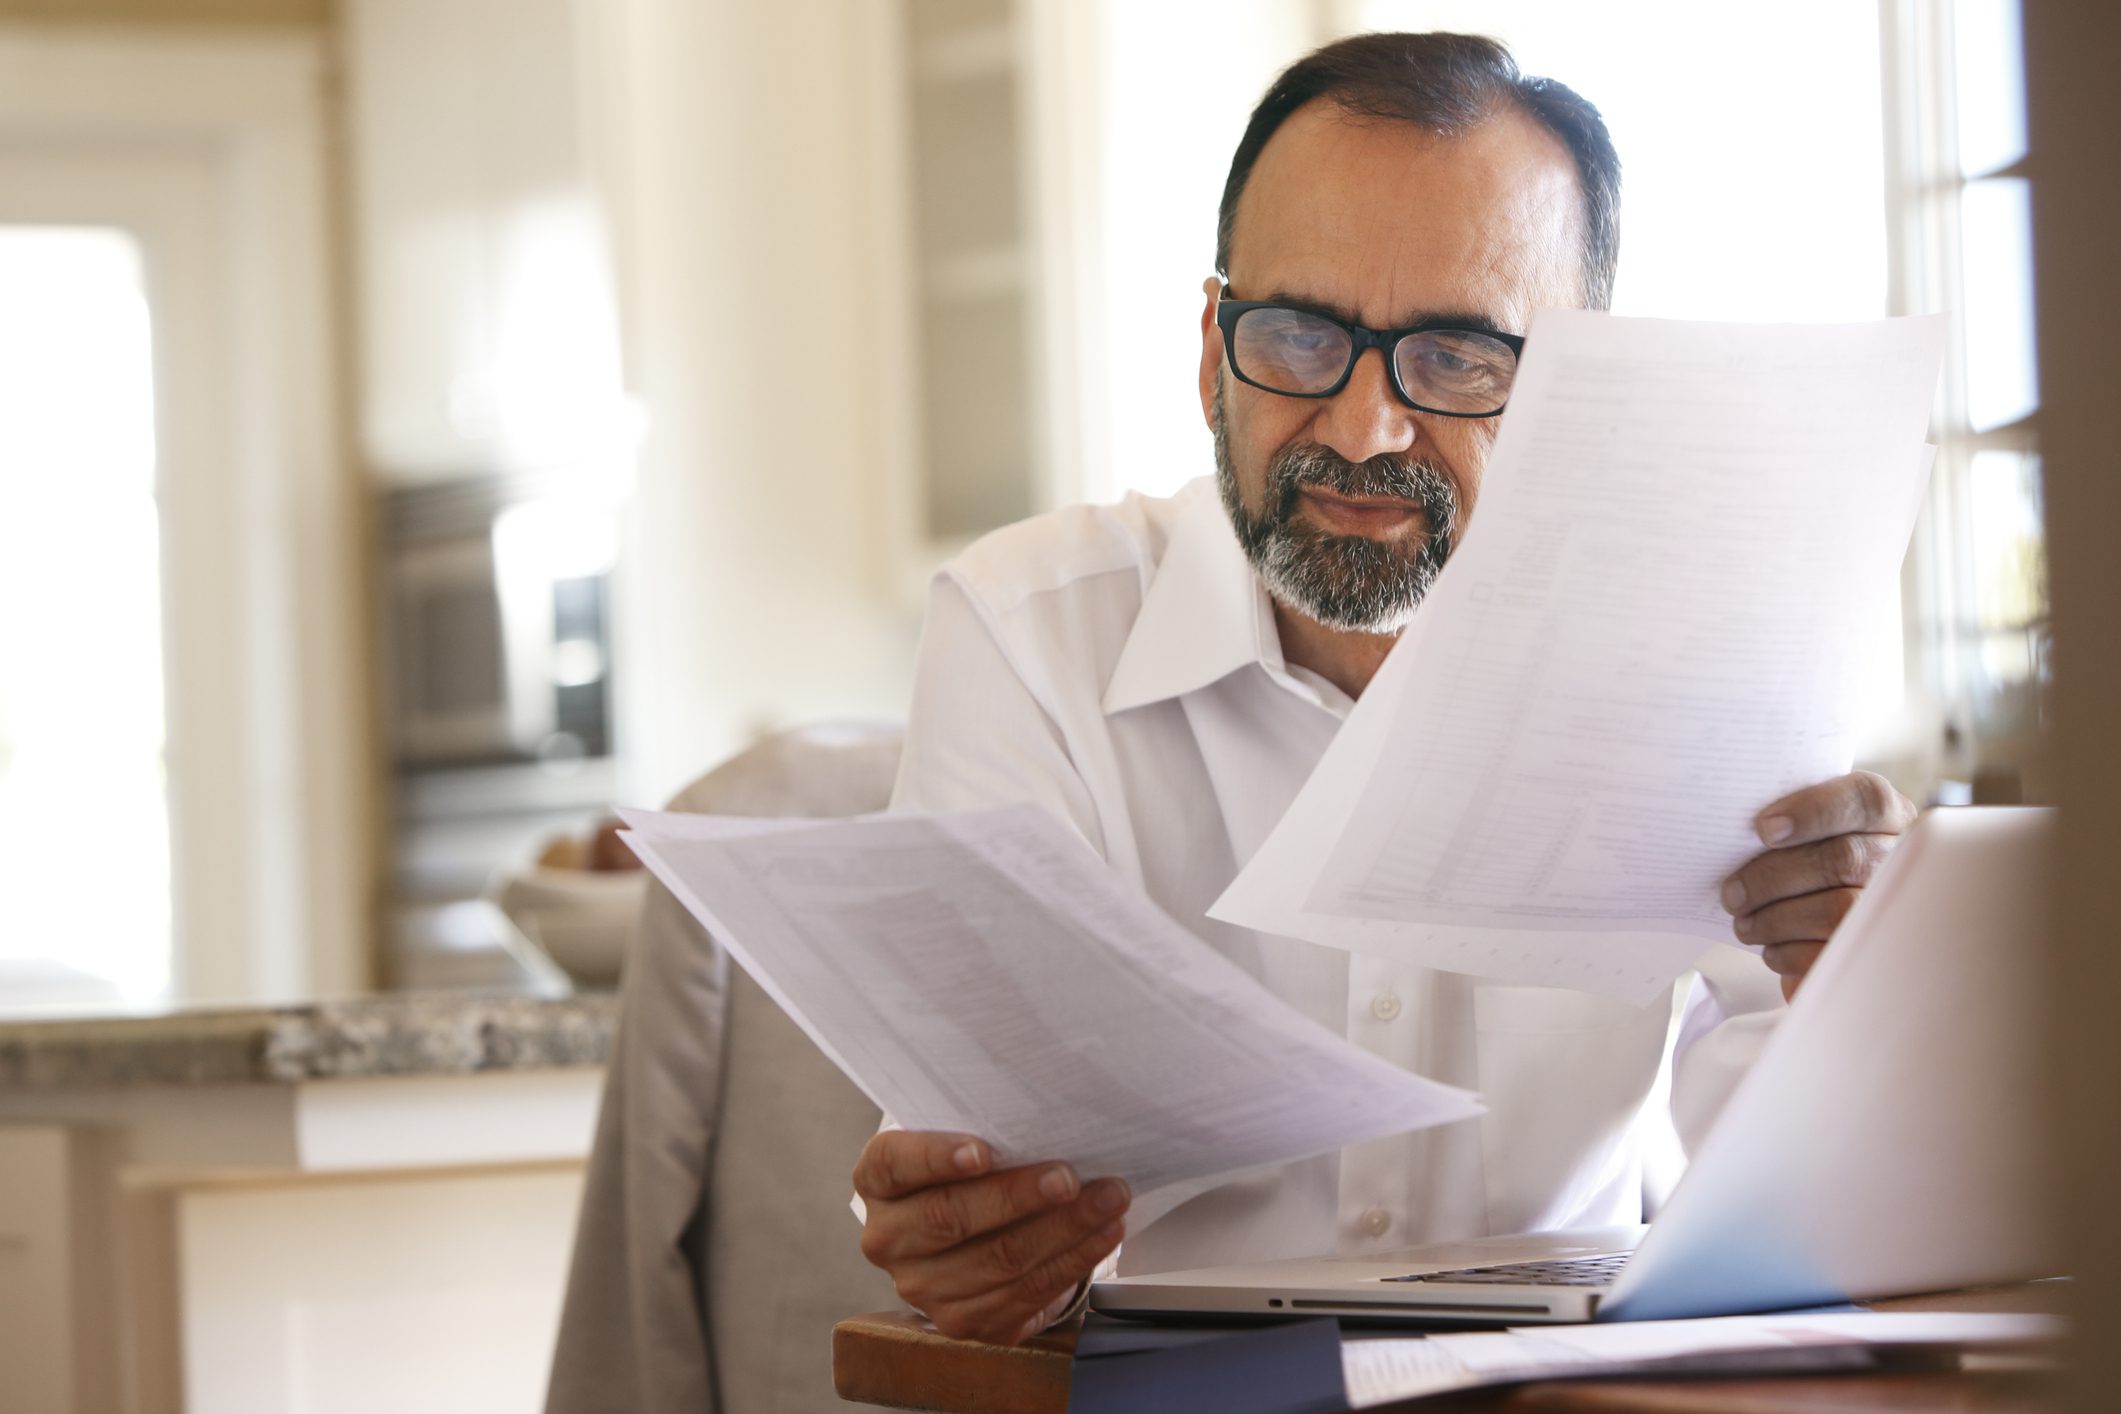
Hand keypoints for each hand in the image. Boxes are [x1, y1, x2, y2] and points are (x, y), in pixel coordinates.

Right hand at [853, 1130, 1129, 1343]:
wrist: (964, 1231)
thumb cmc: (967, 1171)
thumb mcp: (958, 1138)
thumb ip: (982, 1127)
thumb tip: (1045, 1118)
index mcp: (878, 1181)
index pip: (895, 1164)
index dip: (937, 1158)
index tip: (983, 1152)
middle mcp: (889, 1237)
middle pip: (952, 1218)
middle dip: (1020, 1196)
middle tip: (1071, 1178)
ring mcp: (921, 1286)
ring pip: (997, 1260)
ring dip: (1064, 1230)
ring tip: (1106, 1201)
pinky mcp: (961, 1321)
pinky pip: (1024, 1294)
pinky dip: (1071, 1261)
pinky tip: (1101, 1236)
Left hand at [1721, 770, 1917, 1001]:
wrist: (1827, 934)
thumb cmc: (1803, 870)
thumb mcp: (1803, 836)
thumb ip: (1783, 823)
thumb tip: (1730, 823)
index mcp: (1886, 816)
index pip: (1867, 798)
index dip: (1815, 811)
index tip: (1764, 829)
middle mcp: (1900, 858)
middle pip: (1843, 858)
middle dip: (1774, 877)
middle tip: (1731, 893)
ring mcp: (1897, 907)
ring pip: (1838, 908)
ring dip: (1776, 918)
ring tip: (1744, 923)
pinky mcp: (1878, 953)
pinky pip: (1835, 953)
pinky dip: (1790, 952)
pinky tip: (1771, 949)